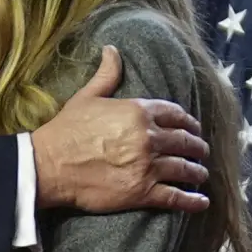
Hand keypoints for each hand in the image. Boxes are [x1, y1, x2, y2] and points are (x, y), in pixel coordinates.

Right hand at [30, 45, 210, 213]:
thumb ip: (106, 74)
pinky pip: (176, 197)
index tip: (193, 127)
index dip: (188, 121)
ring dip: (197, 172)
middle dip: (197, 147)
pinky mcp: (142, 192)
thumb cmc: (66, 129)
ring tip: (200, 175)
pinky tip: (201, 201)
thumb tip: (112, 49)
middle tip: (202, 151)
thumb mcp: (86, 96)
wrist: (49, 164)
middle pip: (185, 142)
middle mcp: (149, 137)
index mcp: (138, 111)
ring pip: (184, 169)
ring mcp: (148, 166)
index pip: (175, 114)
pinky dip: (192, 201)